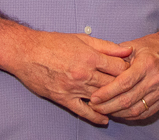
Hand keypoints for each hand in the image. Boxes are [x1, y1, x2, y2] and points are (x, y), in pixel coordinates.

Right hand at [8, 31, 132, 124]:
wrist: (26, 53)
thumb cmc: (53, 43)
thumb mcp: (82, 39)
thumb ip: (106, 46)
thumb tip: (127, 50)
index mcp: (90, 57)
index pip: (119, 67)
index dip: (128, 69)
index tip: (132, 70)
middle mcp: (84, 74)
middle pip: (112, 83)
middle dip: (123, 85)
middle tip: (131, 86)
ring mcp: (74, 88)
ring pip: (100, 98)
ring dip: (112, 101)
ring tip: (121, 102)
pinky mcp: (63, 98)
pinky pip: (83, 111)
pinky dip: (95, 116)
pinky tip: (104, 119)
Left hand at [88, 26, 158, 119]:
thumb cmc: (154, 45)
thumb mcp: (135, 45)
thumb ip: (117, 57)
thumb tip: (100, 70)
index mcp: (147, 63)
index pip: (123, 83)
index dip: (107, 92)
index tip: (94, 97)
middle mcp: (156, 78)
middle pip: (128, 99)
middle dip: (107, 106)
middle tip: (94, 106)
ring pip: (136, 109)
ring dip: (117, 113)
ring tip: (104, 110)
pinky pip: (146, 113)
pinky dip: (130, 115)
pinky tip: (120, 113)